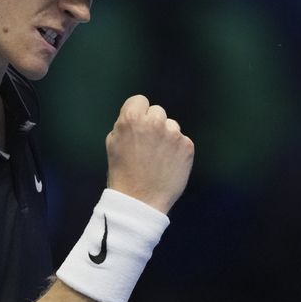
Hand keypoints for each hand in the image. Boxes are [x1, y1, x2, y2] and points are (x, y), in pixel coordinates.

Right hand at [105, 95, 194, 213]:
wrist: (140, 201)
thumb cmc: (122, 172)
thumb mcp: (113, 142)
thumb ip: (125, 123)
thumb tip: (140, 115)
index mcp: (131, 118)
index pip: (139, 100)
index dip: (137, 113)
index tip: (137, 127)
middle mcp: (154, 122)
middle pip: (157, 111)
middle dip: (152, 124)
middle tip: (147, 145)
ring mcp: (173, 134)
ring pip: (171, 126)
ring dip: (166, 137)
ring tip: (157, 158)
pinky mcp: (187, 146)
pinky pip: (182, 141)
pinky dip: (176, 150)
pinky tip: (167, 164)